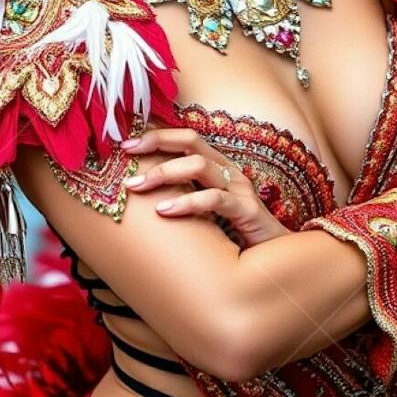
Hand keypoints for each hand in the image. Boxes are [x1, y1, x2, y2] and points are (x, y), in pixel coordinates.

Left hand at [122, 128, 288, 245]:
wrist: (271, 260)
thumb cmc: (230, 235)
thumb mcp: (200, 210)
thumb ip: (179, 195)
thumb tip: (138, 191)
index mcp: (217, 165)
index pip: (185, 137)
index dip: (155, 135)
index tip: (124, 145)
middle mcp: (228, 170)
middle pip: (190, 141)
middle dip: (155, 143)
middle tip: (126, 155)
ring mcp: (239, 188)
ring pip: (199, 166)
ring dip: (164, 173)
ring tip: (137, 187)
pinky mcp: (247, 210)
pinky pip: (214, 199)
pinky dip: (186, 202)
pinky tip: (164, 211)